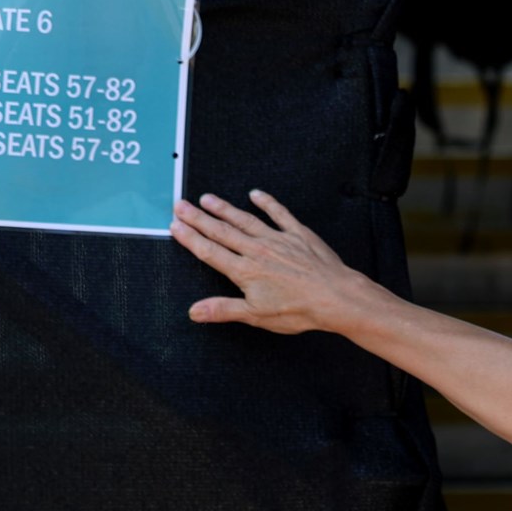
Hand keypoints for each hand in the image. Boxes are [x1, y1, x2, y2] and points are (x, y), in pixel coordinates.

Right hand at [171, 191, 364, 334]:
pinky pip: (280, 214)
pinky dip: (267, 203)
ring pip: (245, 220)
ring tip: (207, 198)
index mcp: (245, 271)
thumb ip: (223, 309)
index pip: (210, 252)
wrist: (336, 297)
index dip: (191, 239)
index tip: (175, 226)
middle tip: (181, 205)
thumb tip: (194, 311)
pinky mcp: (299, 235)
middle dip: (199, 218)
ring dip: (225, 208)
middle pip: (222, 231)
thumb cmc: (299, 310)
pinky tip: (255, 194)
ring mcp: (278, 240)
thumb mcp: (257, 315)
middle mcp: (257, 250)